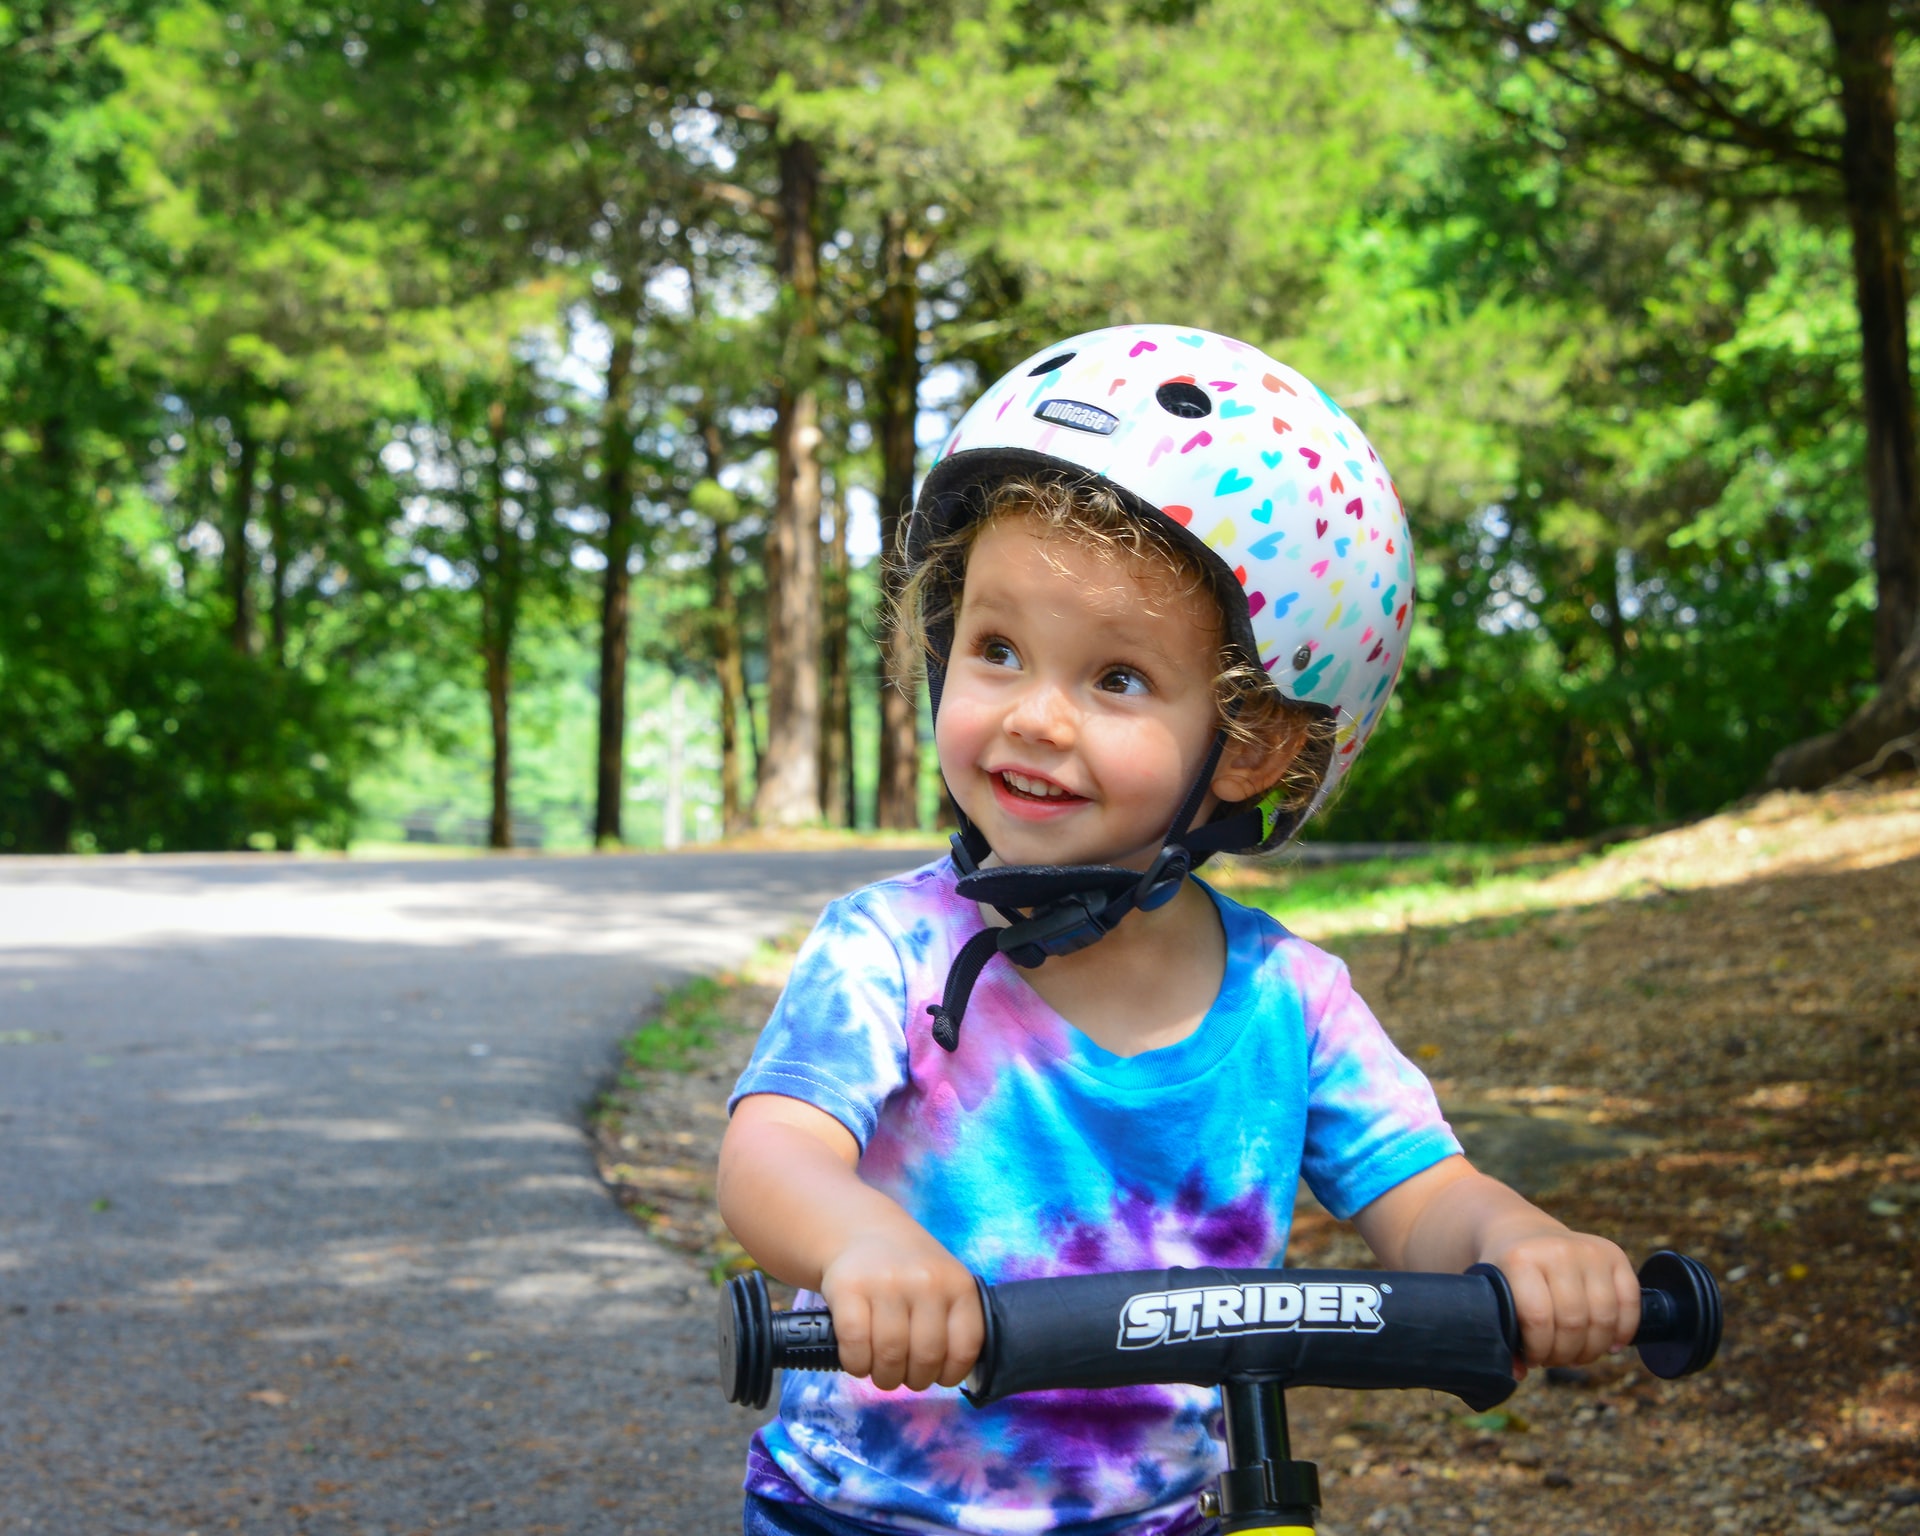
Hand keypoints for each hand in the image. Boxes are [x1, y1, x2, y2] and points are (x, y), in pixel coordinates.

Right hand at [819, 1229, 984, 1392]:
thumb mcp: (945, 1284)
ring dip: (884, 1376)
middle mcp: (925, 1281)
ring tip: (880, 1370)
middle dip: (914, 1380)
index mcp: (958, 1284)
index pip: (965, 1348)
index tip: (937, 1376)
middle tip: (903, 1375)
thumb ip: (953, 1323)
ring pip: (890, 1356)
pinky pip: (856, 1346)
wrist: (866, 1231)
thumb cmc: (911, 1271)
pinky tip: (858, 1359)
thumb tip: (950, 1374)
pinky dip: (856, 1364)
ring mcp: (886, 1283)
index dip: (950, 1374)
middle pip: (925, 1357)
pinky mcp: (849, 1288)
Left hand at [1481, 1222, 1639, 1376]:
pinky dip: (1623, 1331)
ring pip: (1604, 1318)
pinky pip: (1630, 1302)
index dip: (1539, 1350)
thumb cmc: (1506, 1274)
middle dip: (1565, 1354)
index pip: (1538, 1319)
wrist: (1521, 1232)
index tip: (1532, 1358)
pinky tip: (1609, 1345)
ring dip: (1593, 1349)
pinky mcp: (1614, 1254)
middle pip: (1574, 1323)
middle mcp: (1557, 1250)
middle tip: (1555, 1359)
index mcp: (1520, 1259)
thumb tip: (1518, 1374)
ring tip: (1576, 1354)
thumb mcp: (1493, 1295)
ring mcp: (1589, 1250)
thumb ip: (1501, 1333)